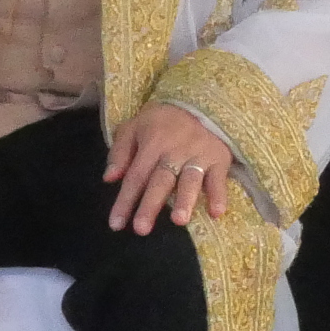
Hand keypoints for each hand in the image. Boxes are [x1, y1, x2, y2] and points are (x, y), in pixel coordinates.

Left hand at [102, 101, 234, 234]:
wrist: (203, 101)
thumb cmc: (163, 121)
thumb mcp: (134, 127)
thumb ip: (120, 152)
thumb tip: (109, 179)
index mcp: (151, 144)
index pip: (135, 176)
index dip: (125, 201)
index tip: (116, 224)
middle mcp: (174, 151)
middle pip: (160, 181)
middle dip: (150, 205)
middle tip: (141, 229)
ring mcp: (198, 155)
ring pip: (190, 180)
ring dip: (185, 200)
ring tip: (179, 221)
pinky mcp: (219, 158)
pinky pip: (219, 178)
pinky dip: (218, 195)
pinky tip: (216, 212)